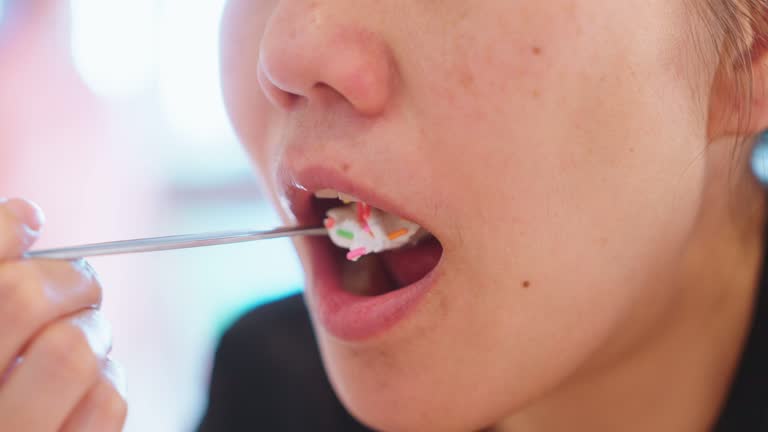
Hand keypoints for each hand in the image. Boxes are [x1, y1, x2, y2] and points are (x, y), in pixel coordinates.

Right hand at [0, 198, 125, 430]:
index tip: (30, 225)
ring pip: (72, 350)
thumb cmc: (7, 389)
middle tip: (77, 282)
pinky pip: (107, 401)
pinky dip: (111, 376)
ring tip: (81, 338)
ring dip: (92, 330)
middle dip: (66, 275)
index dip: (8, 234)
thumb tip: (27, 214)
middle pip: (21, 297)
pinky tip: (93, 381)